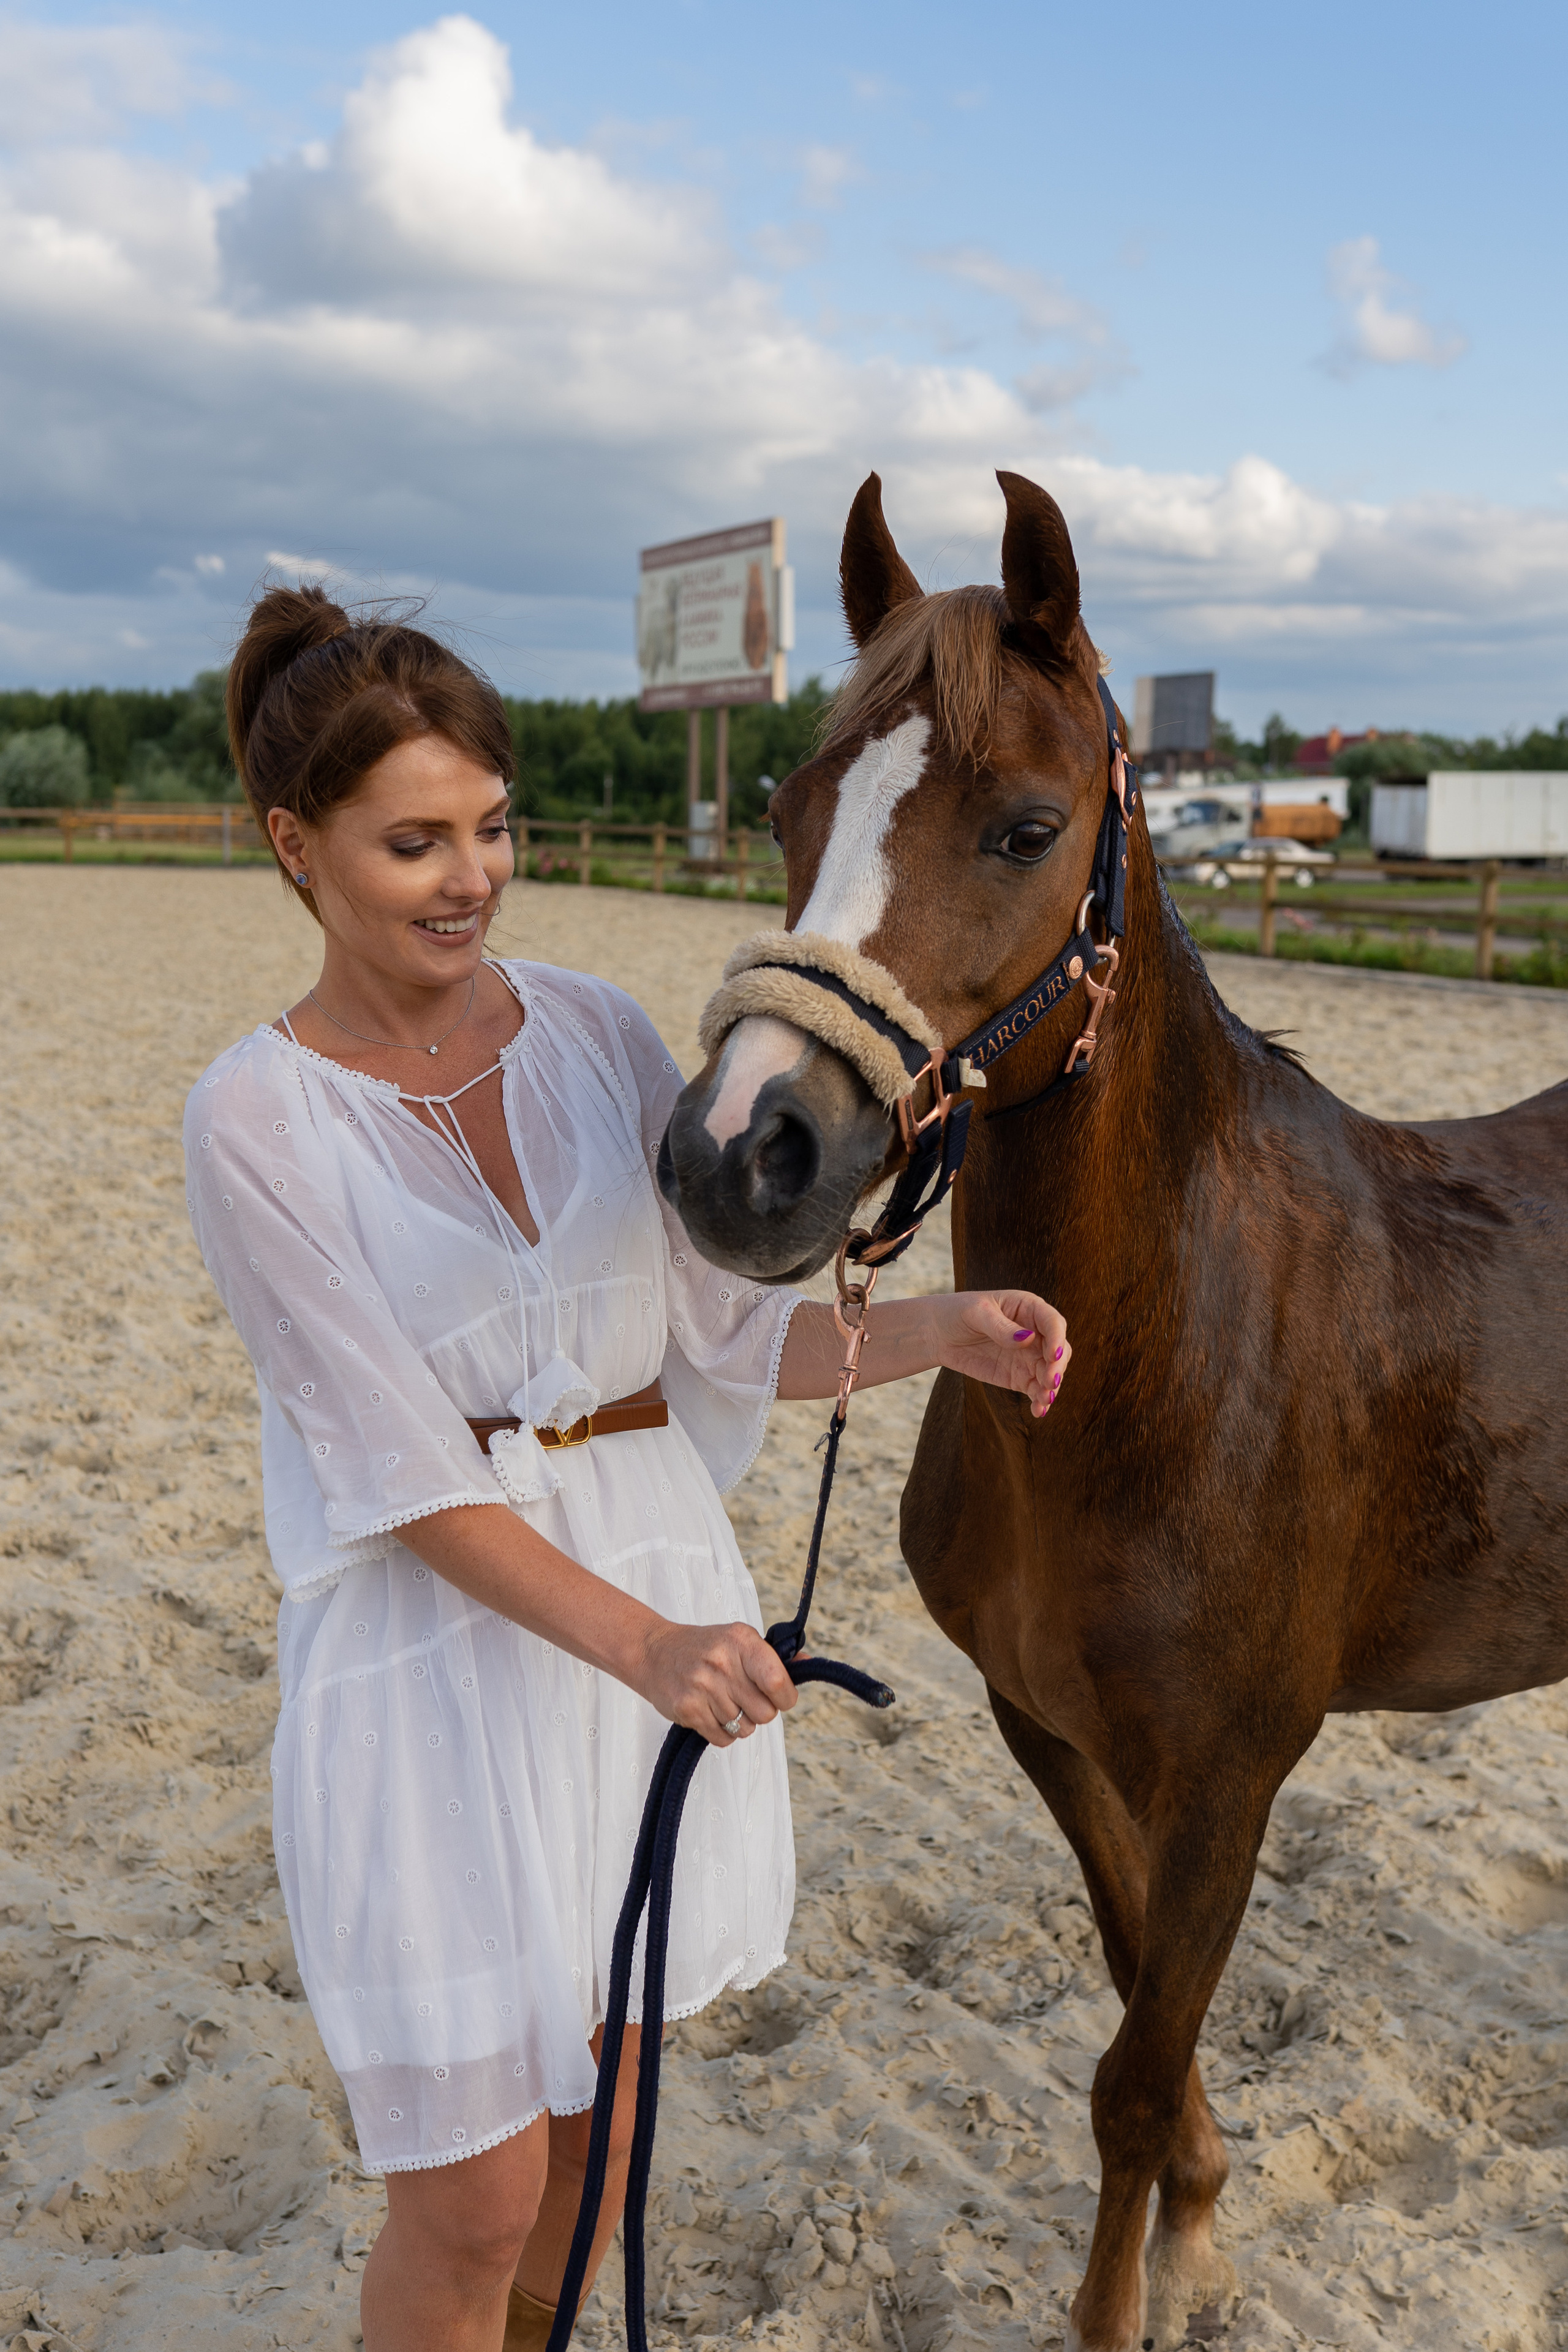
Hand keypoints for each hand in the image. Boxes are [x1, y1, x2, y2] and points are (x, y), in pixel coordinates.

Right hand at [636, 1619, 800, 1744]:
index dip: (785, 1698)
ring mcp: (702, 1686)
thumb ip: (774, 1657)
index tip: (778, 1696)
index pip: (778, 1682)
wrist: (654, 1652)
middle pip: (765, 1714)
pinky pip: (722, 1739)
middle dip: (759, 1712)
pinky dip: (721, 1733)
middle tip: (743, 1698)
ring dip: (738, 1723)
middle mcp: (722, 1662)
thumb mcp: (739, 1640)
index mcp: (741, 1641)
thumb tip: (808, 1663)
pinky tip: (709, 1712)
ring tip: (722, 1702)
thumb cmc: (705, 1648)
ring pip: (744, 1729)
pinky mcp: (687, 1709)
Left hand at [933, 1290, 1069, 1417]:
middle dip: (1057, 1367)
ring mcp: (1029, 1356)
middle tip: (1050, 1382)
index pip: (1052, 1323)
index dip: (1057, 1339)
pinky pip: (1036, 1389)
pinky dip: (1039, 1401)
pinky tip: (1038, 1411)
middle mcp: (1035, 1332)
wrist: (939, 1334)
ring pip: (1050, 1372)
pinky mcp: (1019, 1377)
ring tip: (1044, 1400)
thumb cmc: (958, 1313)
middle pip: (1058, 1350)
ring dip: (1051, 1387)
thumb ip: (1000, 1326)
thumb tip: (1027, 1339)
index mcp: (1029, 1308)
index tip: (1053, 1355)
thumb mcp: (975, 1313)